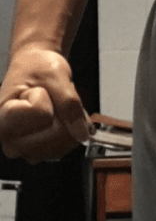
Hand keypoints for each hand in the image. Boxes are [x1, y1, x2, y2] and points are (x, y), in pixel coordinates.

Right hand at [0, 47, 92, 164]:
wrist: (33, 67)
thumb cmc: (36, 67)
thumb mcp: (56, 75)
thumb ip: (70, 103)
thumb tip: (82, 133)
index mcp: (2, 118)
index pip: (41, 113)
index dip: (46, 98)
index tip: (35, 89)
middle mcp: (8, 140)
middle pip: (54, 137)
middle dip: (63, 114)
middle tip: (49, 97)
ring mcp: (23, 150)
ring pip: (61, 146)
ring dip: (68, 123)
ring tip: (54, 106)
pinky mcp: (36, 153)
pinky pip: (63, 148)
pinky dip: (69, 132)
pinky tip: (58, 117)